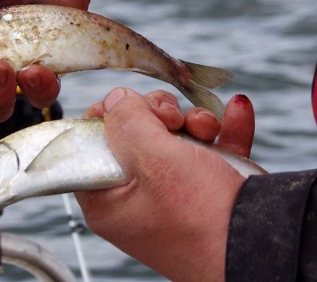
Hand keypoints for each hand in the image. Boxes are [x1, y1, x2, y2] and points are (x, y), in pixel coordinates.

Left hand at [76, 89, 254, 280]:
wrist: (259, 252)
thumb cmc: (198, 216)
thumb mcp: (153, 161)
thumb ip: (128, 123)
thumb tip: (115, 99)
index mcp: (107, 199)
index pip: (91, 146)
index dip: (108, 118)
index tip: (128, 106)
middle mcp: (136, 197)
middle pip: (134, 136)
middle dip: (158, 115)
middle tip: (171, 120)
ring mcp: (174, 195)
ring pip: (176, 139)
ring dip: (195, 121)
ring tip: (209, 128)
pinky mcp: (209, 191)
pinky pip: (211, 150)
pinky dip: (225, 129)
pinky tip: (236, 112)